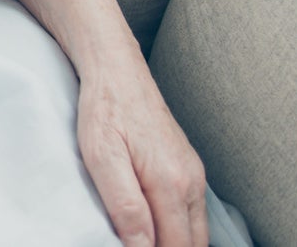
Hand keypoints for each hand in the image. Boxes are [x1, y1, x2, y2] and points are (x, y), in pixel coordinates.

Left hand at [77, 64, 206, 246]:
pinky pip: (191, 212)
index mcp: (171, 183)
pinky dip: (177, 226)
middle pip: (191, 244)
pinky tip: (152, 222)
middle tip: (132, 242)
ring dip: (174, 241)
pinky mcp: (188, 166)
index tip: (127, 246)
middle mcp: (191, 181)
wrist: (116, 68)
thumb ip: (125, 205)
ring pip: (195, 230)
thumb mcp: (102, 156)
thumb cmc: (104, 108)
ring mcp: (193, 173)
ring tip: (140, 236)